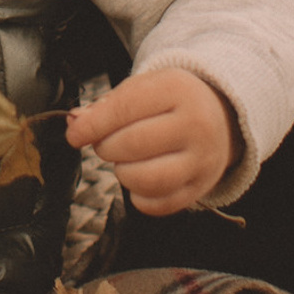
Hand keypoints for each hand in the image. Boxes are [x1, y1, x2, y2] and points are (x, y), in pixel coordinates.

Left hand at [65, 67, 241, 215]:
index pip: (125, 109)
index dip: (93, 125)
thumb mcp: (144, 88)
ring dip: (122, 172)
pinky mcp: (201, 189)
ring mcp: (202, 162)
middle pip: (133, 145)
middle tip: (103, 143)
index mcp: (177, 90)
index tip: (74, 134)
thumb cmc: (170, 100)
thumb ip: (108, 105)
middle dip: (106, 147)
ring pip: (148, 179)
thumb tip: (75, 123)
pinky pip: (160, 205)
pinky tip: (138, 179)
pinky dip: (139, 196)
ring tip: (122, 160)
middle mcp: (195, 127)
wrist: (219, 117)